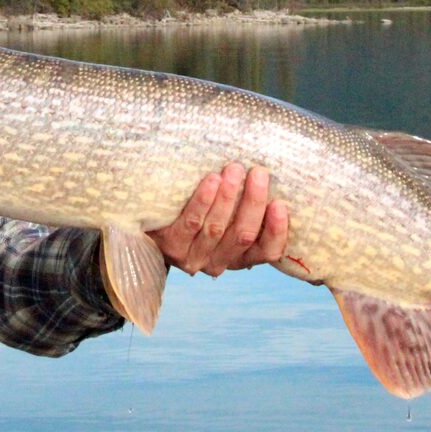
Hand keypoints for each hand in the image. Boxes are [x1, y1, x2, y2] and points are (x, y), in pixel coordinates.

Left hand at [149, 163, 286, 275]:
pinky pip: (192, 222)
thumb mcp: (226, 215)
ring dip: (228, 197)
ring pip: (217, 228)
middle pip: (242, 235)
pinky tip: (211, 180)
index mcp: (238, 257)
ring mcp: (192, 257)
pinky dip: (203, 200)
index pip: (267, 252)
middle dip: (253, 202)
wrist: (150, 223)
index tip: (280, 204)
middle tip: (259, 173)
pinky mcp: (171, 246)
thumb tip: (269, 174)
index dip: (276, 231)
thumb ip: (244, 206)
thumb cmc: (199, 212)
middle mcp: (217, 262)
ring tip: (234, 169)